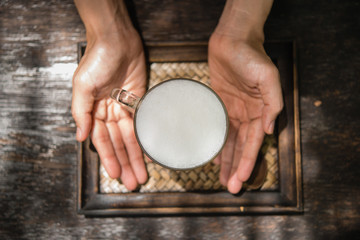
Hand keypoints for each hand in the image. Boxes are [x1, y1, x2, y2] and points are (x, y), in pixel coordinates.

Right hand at [71, 30, 147, 190]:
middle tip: (134, 182)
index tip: (117, 175)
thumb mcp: (82, 86)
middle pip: (119, 143)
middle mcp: (109, 113)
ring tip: (142, 175)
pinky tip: (151, 152)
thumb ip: (81, 112)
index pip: (102, 141)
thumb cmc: (96, 60)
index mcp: (93, 111)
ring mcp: (125, 107)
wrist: (117, 40)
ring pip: (132, 137)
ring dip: (137, 156)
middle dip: (126, 163)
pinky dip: (146, 138)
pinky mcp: (140, 101)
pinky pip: (143, 123)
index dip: (110, 158)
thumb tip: (80, 137)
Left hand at [208, 34, 282, 193]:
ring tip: (221, 177)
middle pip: (241, 146)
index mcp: (260, 111)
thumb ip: (272, 103)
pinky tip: (213, 154)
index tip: (242, 179)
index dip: (248, 161)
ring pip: (229, 141)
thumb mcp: (268, 77)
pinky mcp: (219, 104)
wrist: (232, 40)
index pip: (254, 142)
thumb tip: (270, 129)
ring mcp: (232, 110)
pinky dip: (216, 142)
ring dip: (227, 159)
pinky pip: (217, 127)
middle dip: (237, 167)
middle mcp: (247, 114)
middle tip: (230, 186)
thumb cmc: (251, 56)